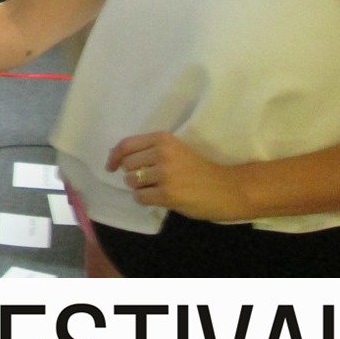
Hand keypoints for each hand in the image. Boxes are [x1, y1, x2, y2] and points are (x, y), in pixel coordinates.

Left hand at [106, 131, 247, 221]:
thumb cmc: (199, 169)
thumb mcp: (176, 150)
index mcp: (163, 139)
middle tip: (151, 179)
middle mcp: (162, 153)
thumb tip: (116, 159)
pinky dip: (146, 199)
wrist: (227, 188)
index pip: (126, 145)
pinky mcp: (167, 194)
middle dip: (134, 174)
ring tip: (159, 188)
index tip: (112, 167)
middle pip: (127, 166)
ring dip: (141, 188)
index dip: (114, 157)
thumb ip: (150, 151)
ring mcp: (164, 174)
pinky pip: (140, 197)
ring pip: (132, 182)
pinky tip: (161, 197)